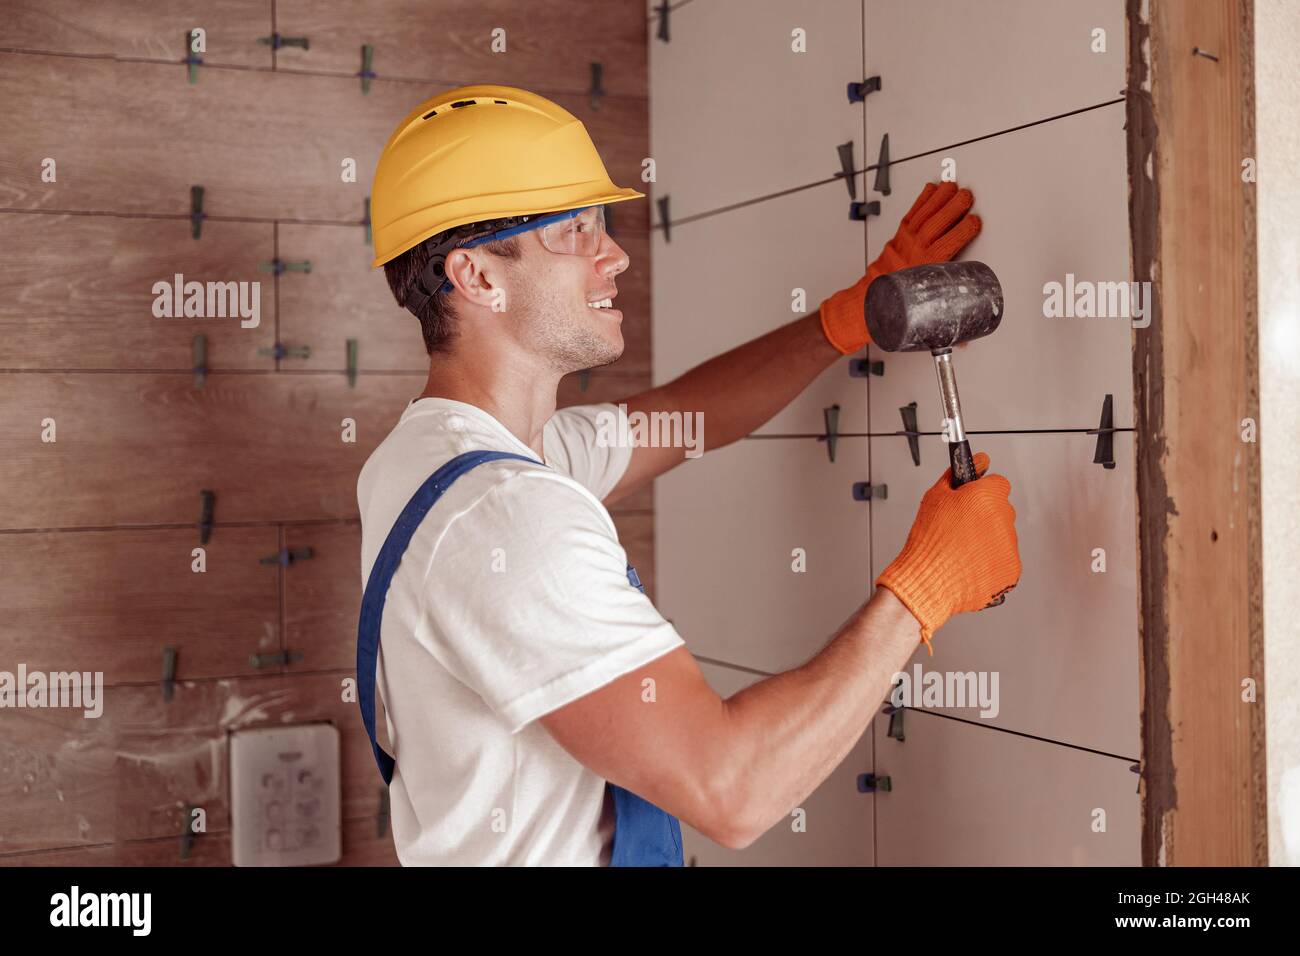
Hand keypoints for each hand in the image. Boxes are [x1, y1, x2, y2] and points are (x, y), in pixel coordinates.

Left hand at [818, 180, 982, 353]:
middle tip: (968, 196)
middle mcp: (914, 251)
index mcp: (924, 268)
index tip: (976, 221)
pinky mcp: (898, 237)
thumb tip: (964, 339)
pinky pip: (912, 213)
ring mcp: (905, 241)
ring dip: (940, 198)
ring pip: (926, 214)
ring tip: (953, 186)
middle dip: (954, 206)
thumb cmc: (890, 309)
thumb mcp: (921, 318)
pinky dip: (922, 200)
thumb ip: (944, 324)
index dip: (964, 229)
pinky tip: (931, 190)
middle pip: (938, 222)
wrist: (864, 306)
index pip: (949, 243)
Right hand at [875, 452, 1019, 654]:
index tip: (973, 499)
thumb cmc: (928, 540)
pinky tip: (969, 564)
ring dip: (987, 540)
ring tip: (961, 550)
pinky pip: (1004, 560)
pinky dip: (990, 562)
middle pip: (1001, 510)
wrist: (928, 581)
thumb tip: (977, 460)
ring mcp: (1010, 546)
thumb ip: (958, 475)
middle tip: (960, 528)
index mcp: (988, 496)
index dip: (983, 491)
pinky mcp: (1011, 570)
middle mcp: (1004, 519)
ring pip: (1003, 536)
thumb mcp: (935, 497)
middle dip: (985, 516)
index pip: (998, 484)